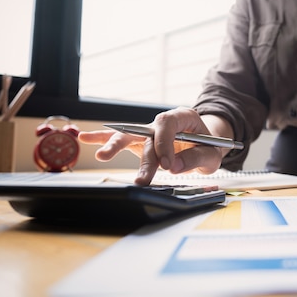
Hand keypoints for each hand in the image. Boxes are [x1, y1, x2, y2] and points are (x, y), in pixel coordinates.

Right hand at [79, 107, 222, 185]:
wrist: (206, 145)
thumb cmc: (210, 148)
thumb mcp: (212, 154)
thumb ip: (195, 158)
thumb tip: (173, 167)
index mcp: (184, 116)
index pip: (168, 123)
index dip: (165, 142)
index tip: (167, 164)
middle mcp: (164, 121)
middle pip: (148, 134)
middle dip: (146, 158)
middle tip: (144, 180)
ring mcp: (150, 130)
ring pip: (130, 134)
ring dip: (115, 145)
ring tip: (102, 155)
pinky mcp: (141, 141)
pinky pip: (122, 138)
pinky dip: (104, 138)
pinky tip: (85, 138)